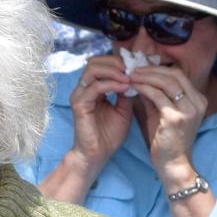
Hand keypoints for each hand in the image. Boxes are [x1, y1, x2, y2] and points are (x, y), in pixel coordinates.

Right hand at [65, 55, 135, 170]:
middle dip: (115, 62)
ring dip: (114, 70)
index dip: (119, 62)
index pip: (101, 64)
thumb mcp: (123, 109)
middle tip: (133, 69)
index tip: (137, 66)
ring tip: (129, 77)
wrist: (98, 155)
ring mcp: (79, 95)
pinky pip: (95, 86)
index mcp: (92, 88)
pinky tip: (125, 87)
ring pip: (93, 69)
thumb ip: (126, 92)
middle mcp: (83, 89)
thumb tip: (135, 77)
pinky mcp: (79, 104)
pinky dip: (111, 84)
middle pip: (94, 61)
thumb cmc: (109, 135)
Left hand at [125, 55, 206, 166]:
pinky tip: (134, 87)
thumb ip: (156, 95)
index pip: (179, 75)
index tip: (141, 67)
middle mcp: (197, 102)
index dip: (159, 68)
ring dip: (146, 76)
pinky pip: (157, 95)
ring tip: (131, 75)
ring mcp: (188, 110)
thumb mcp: (162, 113)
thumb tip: (142, 77)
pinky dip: (144, 88)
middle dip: (152, 69)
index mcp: (198, 100)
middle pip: (174, 75)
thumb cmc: (167, 141)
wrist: (173, 165)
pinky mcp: (176, 118)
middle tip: (133, 68)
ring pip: (166, 82)